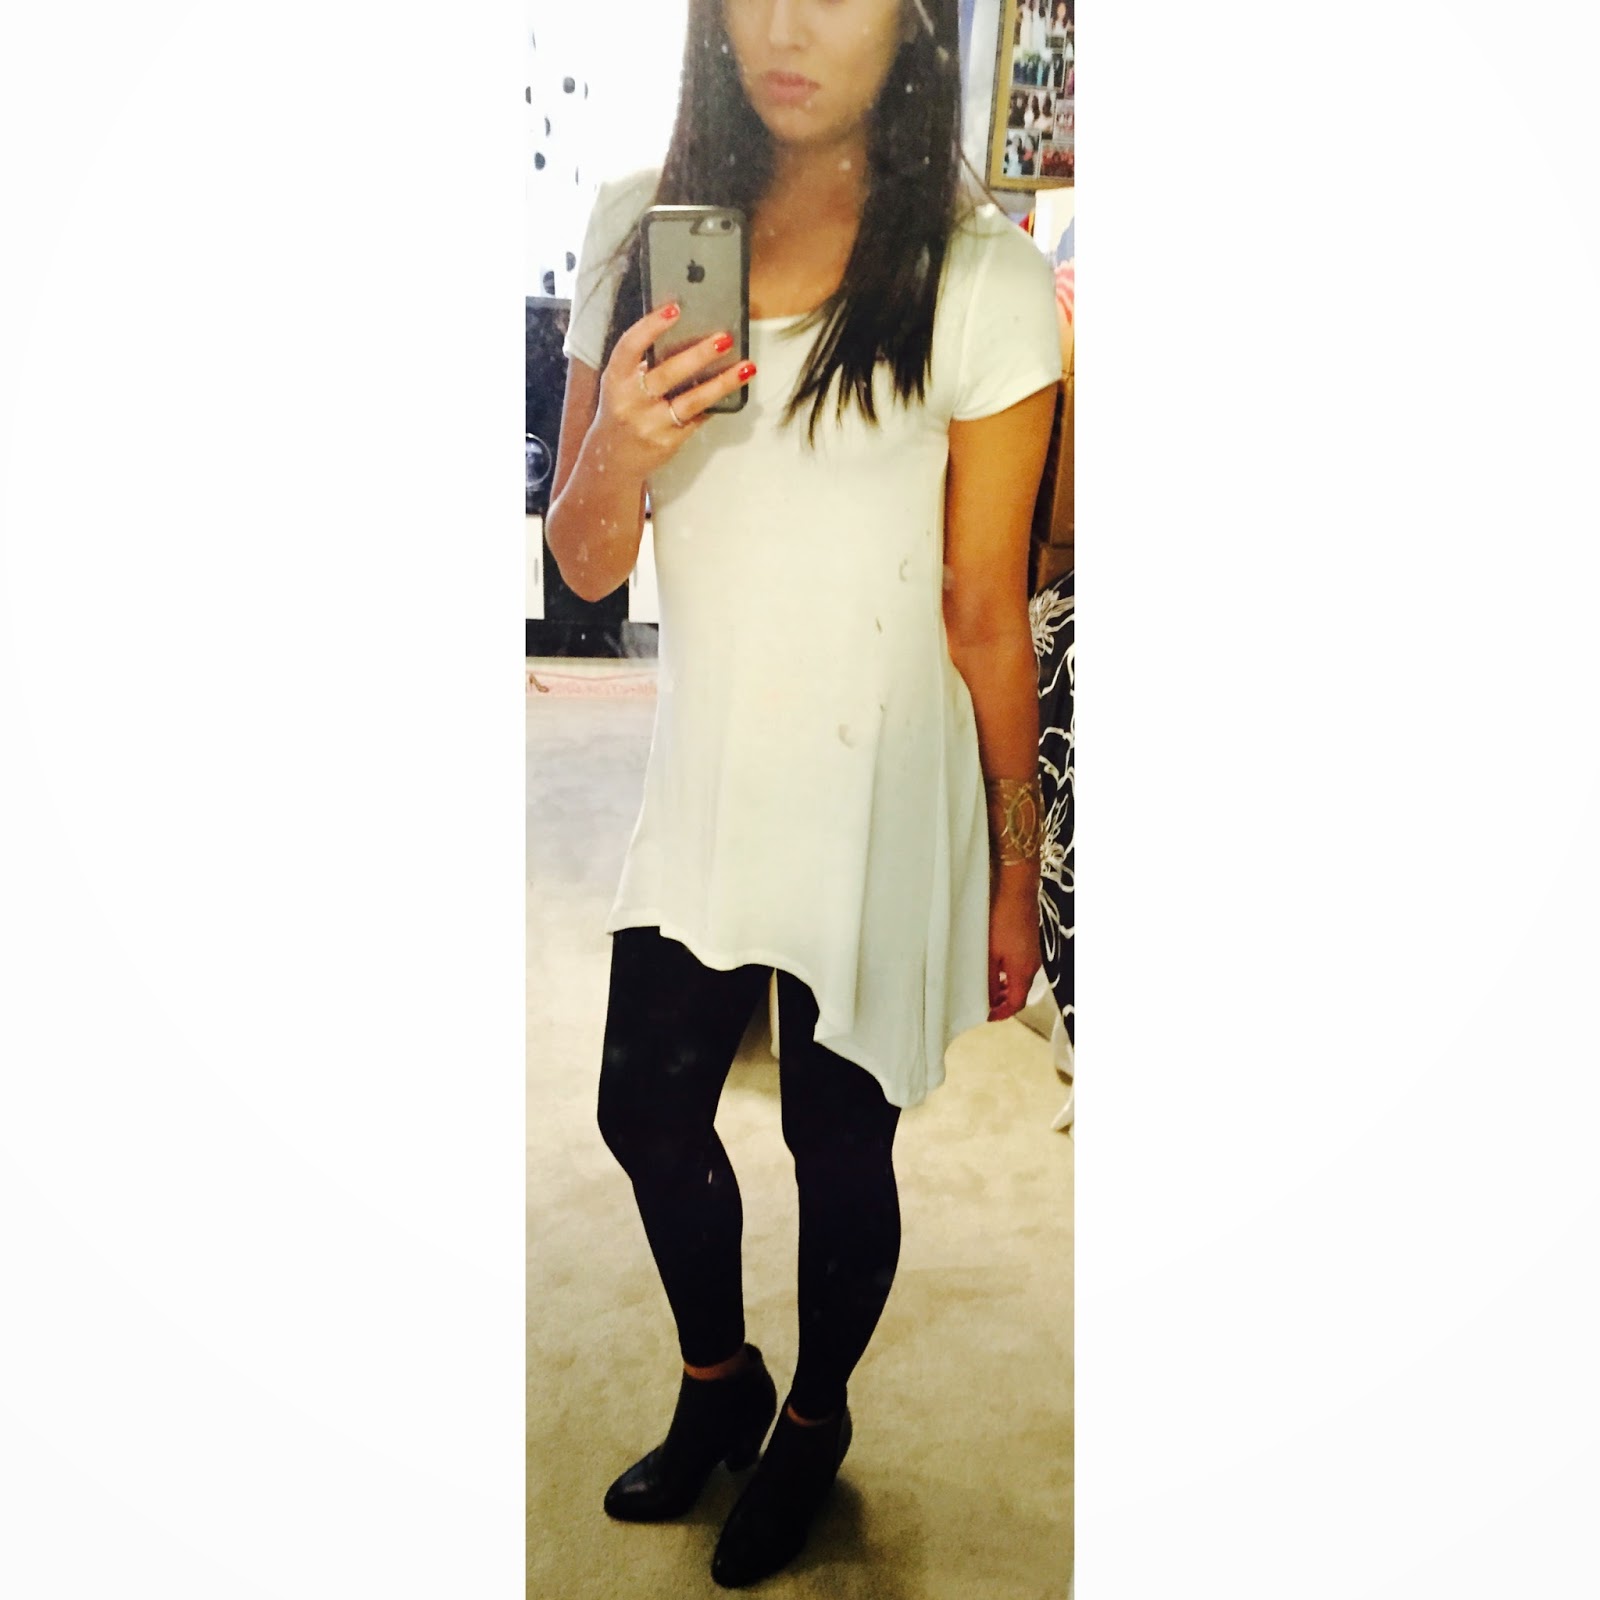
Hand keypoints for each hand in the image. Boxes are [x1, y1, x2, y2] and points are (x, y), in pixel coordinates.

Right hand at [593, 302, 755, 477]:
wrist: (612, 457)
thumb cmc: (623, 409)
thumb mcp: (621, 383)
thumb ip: (645, 363)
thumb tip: (689, 333)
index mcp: (616, 378)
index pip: (630, 346)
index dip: (651, 326)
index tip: (675, 309)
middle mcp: (630, 401)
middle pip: (667, 373)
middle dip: (698, 355)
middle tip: (725, 339)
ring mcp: (650, 424)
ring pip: (691, 400)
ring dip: (721, 382)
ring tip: (746, 367)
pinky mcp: (668, 441)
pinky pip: (698, 418)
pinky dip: (716, 402)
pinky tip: (735, 390)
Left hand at [987, 870, 1040, 1022]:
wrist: (1017, 890)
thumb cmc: (1001, 921)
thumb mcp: (988, 954)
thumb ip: (987, 979)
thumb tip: (986, 1000)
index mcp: (1023, 973)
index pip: (1015, 1004)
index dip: (1000, 1014)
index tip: (984, 1016)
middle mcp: (1032, 966)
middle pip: (1019, 994)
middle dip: (1002, 1003)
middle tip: (982, 1003)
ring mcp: (1033, 953)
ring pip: (1019, 980)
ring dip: (1004, 988)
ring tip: (985, 987)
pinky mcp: (1030, 942)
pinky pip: (1020, 967)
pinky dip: (1008, 974)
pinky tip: (994, 967)